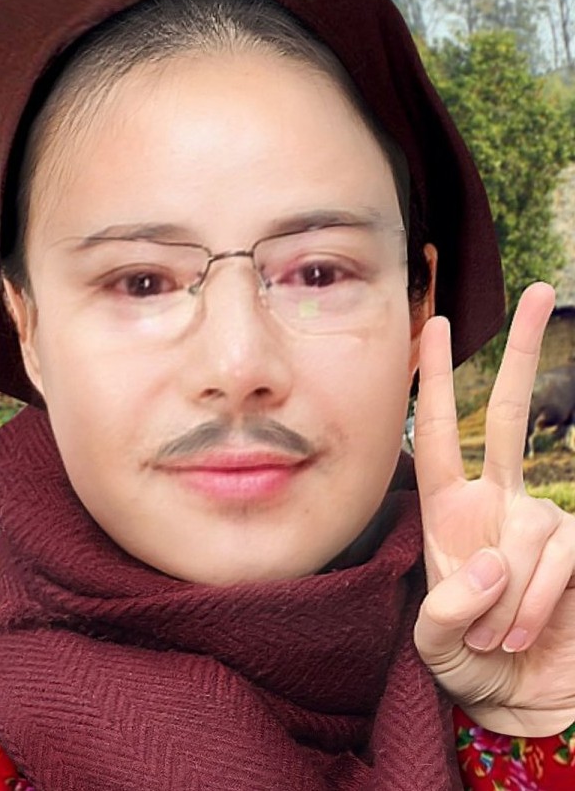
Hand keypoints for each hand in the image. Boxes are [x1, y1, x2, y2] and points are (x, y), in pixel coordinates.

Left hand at [413, 282, 574, 737]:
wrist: (514, 701)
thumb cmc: (462, 663)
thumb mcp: (431, 641)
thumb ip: (448, 603)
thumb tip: (494, 557)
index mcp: (448, 508)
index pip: (438, 430)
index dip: (438, 380)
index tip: (437, 325)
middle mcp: (497, 503)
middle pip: (511, 416)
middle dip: (524, 355)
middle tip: (542, 290)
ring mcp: (542, 525)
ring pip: (536, 527)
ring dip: (513, 592)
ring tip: (495, 635)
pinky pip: (564, 555)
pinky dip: (540, 599)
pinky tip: (524, 631)